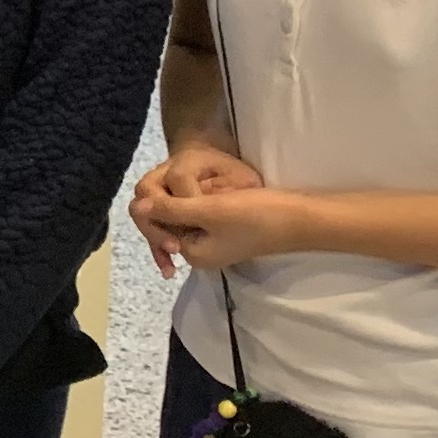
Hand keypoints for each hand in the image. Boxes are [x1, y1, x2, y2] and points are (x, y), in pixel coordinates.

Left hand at [129, 146, 264, 276]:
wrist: (300, 218)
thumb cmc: (255, 215)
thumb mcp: (209, 211)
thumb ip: (172, 210)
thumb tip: (137, 206)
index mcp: (192, 253)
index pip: (157, 228)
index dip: (160, 202)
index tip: (181, 183)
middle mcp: (199, 251)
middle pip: (169, 221)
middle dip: (178, 198)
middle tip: (206, 186)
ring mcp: (213, 240)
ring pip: (184, 212)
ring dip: (192, 196)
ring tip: (217, 187)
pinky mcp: (226, 228)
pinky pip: (201, 211)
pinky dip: (205, 198)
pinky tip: (220, 188)